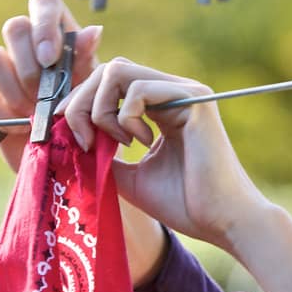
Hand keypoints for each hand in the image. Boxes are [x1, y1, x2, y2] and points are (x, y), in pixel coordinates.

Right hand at [0, 0, 102, 173]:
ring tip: (37, 113)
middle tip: (47, 94)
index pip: (43, 3)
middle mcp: (28, 45)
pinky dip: (7, 116)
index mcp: (58, 34)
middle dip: (31, 66)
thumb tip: (93, 32)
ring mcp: (5, 70)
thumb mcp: (93, 87)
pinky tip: (25, 128)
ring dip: (16, 90)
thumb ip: (87, 61)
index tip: (50, 58)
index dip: (44, 24)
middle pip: (14, 27)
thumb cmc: (87, 111)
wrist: (72, 153)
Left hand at [55, 56, 266, 250]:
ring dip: (101, 108)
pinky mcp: (194, 100)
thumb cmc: (185, 204)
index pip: (110, 83)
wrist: (223, 222)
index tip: (67, 132)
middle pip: (109, 69)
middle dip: (81, 102)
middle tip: (80, 138)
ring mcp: (185, 92)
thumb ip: (103, 153)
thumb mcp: (130, 176)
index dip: (81, 101)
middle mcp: (174, 92)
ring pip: (118, 71)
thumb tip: (69, 138)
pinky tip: (140, 142)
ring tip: (116, 142)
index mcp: (162, 107)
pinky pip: (140, 88)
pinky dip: (126, 116)